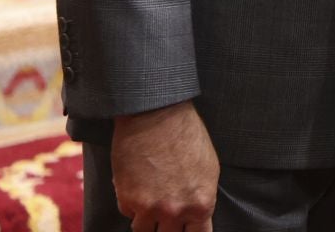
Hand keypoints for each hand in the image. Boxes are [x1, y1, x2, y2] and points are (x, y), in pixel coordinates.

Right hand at [111, 100, 217, 231]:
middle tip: (165, 214)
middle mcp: (176, 211)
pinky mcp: (127, 200)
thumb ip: (200, 198)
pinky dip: (132, 205)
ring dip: (147, 221)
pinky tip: (137, 186)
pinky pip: (129, 213)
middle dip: (169, 228)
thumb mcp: (207, 168)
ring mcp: (150, 208)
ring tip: (150, 204)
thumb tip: (195, 215)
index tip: (186, 230)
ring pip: (145, 231)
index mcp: (201, 204)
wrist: (155, 115)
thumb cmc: (186, 135)